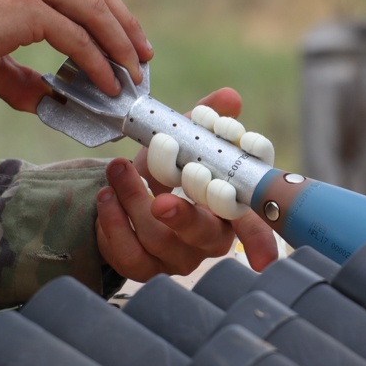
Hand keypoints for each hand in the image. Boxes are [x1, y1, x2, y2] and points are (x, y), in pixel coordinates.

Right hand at [0, 0, 152, 111]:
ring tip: (132, 74)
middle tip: (142, 57)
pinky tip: (106, 84)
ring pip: (92, 10)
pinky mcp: (24, 4)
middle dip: (124, 25)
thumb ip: (20, 71)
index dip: (108, 10)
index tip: (127, 38)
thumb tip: (49, 101)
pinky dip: (97, 62)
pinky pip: (76, 36)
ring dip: (119, 44)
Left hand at [96, 88, 278, 281]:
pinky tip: (106, 195)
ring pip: (160, 240)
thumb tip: (229, 97)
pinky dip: (113, 222)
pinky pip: (129, 254)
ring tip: (118, 169)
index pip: (252, 224)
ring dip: (134, 200)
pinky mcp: (144, 268)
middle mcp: (208, 239)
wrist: (122, 200)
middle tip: (161, 199)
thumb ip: (203, 124)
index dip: (259, 236)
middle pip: (205, 236)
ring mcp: (176, 258)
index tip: (248, 233)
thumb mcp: (181, 146)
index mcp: (227, 211)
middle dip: (183, 217)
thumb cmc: (162, 176)